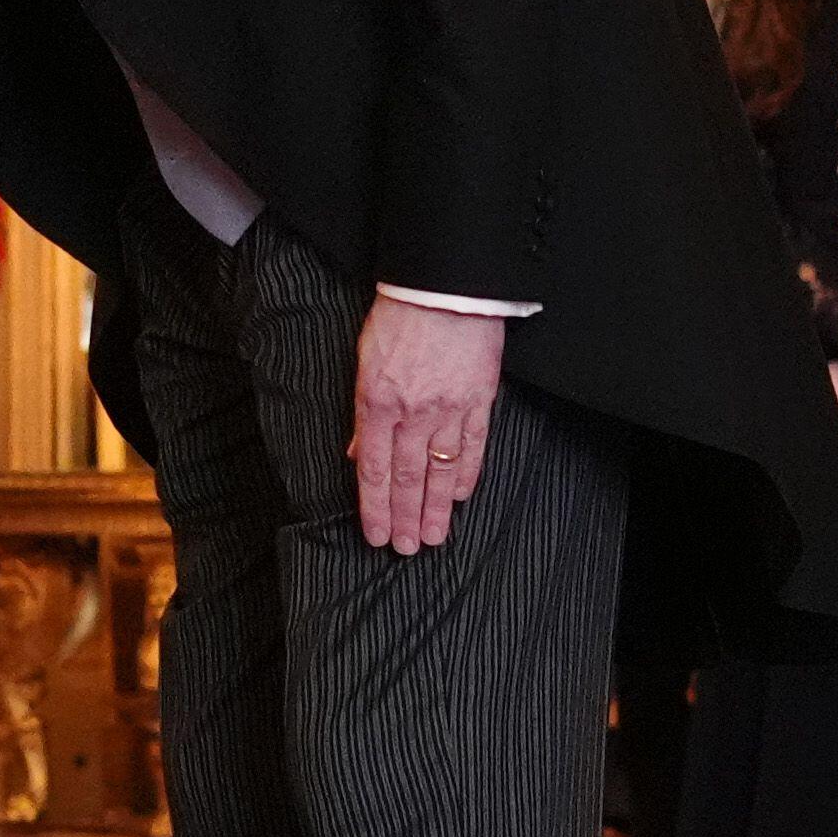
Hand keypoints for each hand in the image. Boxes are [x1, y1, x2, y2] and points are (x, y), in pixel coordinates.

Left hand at [350, 297, 503, 554]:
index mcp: (377, 402)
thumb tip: (358, 453)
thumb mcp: (365, 361)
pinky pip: (474, 446)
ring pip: (440, 470)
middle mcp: (413, 413)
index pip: (374, 469)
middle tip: (405, 550)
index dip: (373, 507)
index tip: (374, 535)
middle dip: (404, 518)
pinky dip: (467, 475)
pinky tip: (459, 497)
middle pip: (407, 478)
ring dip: (434, 509)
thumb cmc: (399, 318)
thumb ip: (363, 413)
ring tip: (432, 538)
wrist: (444, 287)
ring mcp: (449, 408)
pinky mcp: (479, 399)